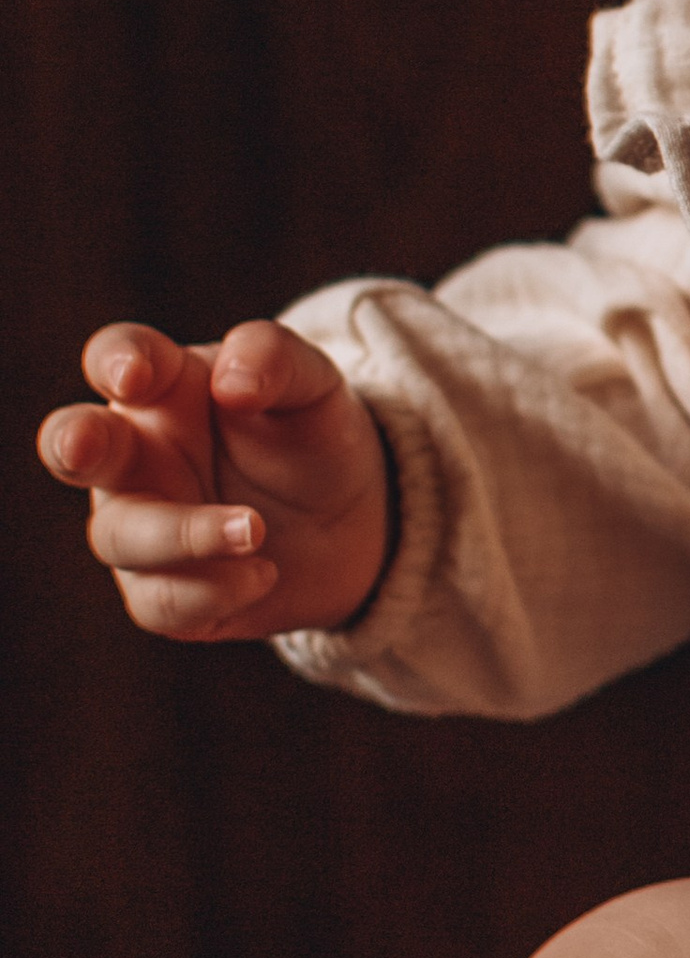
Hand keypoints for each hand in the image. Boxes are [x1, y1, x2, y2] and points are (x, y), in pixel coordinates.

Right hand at [36, 318, 391, 639]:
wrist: (350, 524)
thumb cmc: (309, 438)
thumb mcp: (313, 386)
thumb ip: (274, 359)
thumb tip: (232, 381)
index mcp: (163, 387)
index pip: (119, 356)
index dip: (116, 360)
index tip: (137, 375)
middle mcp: (135, 454)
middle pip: (72, 444)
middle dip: (71, 444)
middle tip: (82, 448)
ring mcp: (140, 525)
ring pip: (120, 535)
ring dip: (184, 534)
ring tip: (256, 530)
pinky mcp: (163, 591)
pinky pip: (159, 601)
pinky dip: (213, 591)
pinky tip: (264, 575)